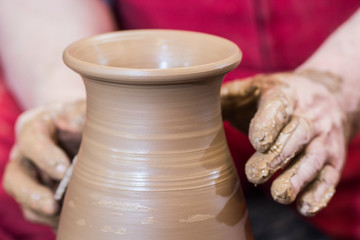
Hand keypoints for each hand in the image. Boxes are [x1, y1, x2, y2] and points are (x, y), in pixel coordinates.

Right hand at [3, 100, 84, 227]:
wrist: (76, 127)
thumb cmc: (79, 117)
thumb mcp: (81, 110)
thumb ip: (79, 114)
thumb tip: (70, 125)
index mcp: (35, 128)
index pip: (31, 140)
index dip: (44, 156)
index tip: (63, 170)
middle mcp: (26, 153)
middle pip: (15, 175)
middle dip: (32, 193)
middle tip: (53, 205)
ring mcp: (30, 175)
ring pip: (22, 197)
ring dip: (39, 209)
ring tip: (59, 217)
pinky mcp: (38, 191)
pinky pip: (36, 209)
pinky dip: (50, 218)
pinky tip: (67, 219)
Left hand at [221, 70, 351, 215]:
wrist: (330, 94)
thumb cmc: (280, 94)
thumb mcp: (256, 87)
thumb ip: (226, 96)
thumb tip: (189, 103)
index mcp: (285, 94)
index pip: (278, 106)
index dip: (269, 123)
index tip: (257, 141)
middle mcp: (308, 116)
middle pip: (296, 135)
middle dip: (277, 157)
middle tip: (255, 174)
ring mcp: (323, 138)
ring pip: (314, 158)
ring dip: (298, 178)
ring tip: (279, 194)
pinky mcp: (333, 158)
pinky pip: (329, 176)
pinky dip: (319, 193)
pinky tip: (304, 206)